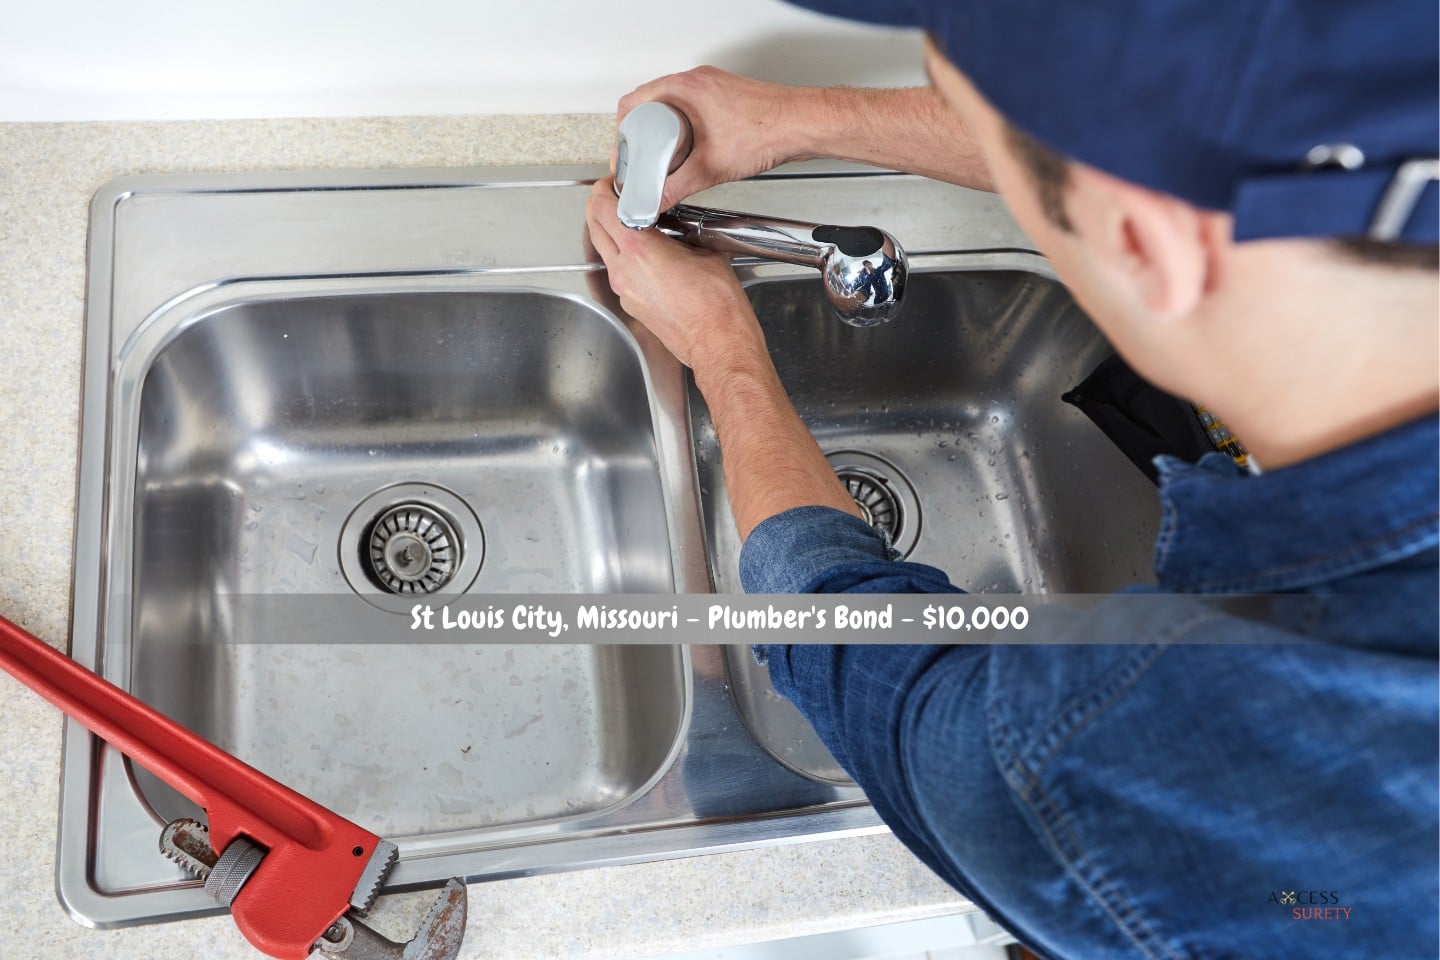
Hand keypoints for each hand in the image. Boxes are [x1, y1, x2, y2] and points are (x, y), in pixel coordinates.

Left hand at [585, 178, 767, 375]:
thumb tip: (677, 227)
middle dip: (601, 208)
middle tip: (616, 198)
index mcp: (640, 250)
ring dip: (613, 234)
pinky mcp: (631, 305)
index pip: (603, 209)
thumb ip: (683, 233)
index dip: (604, 191)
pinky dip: (626, 259)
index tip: (614, 185)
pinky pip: (620, 273)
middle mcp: (625, 270)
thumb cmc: (717, 306)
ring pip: (606, 252)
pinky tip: (649, 257)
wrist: (719, 344)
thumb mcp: (705, 252)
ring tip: (636, 226)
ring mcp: (625, 290)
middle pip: (595, 228)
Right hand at [615, 67, 821, 210]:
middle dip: (640, 133)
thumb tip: (655, 203)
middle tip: (640, 158)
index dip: (621, 132)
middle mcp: (696, 80)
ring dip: (662, 129)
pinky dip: (683, 126)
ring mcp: (712, 86)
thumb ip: (677, 188)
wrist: (802, 125)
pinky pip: (692, 107)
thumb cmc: (768, 132)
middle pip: (649, 103)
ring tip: (663, 156)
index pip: (632, 103)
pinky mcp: (726, 95)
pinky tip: (690, 147)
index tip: (623, 155)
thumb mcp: (710, 167)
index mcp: (684, 88)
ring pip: (671, 105)